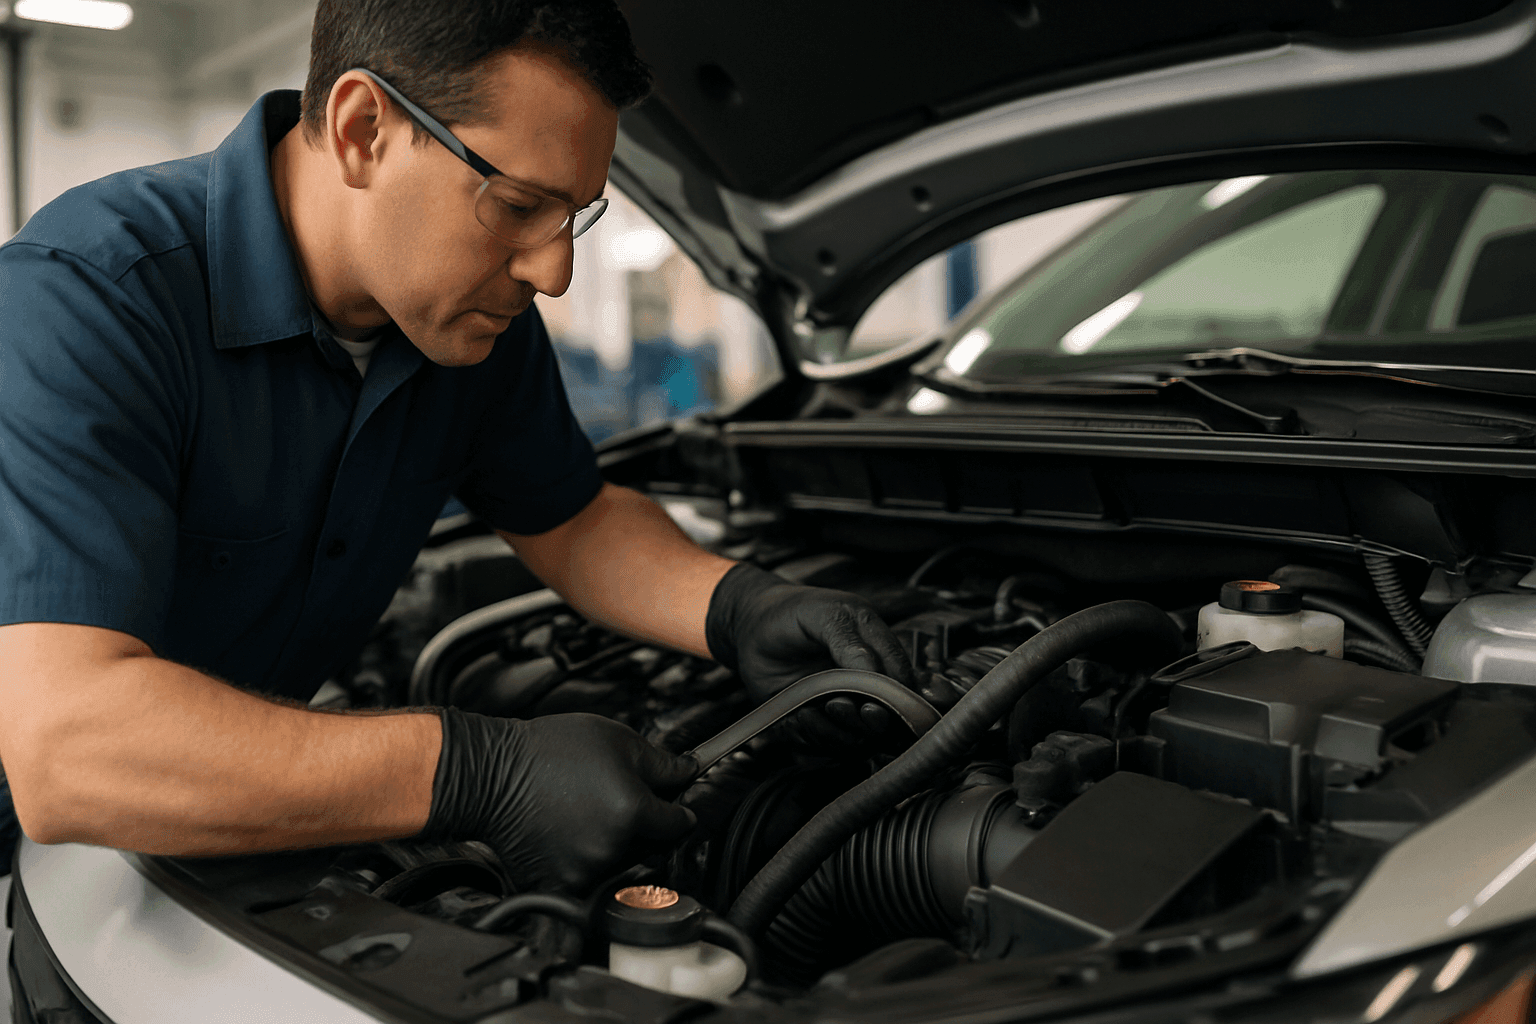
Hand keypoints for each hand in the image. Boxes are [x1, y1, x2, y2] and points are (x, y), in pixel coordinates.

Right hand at [421, 710, 696, 893]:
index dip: (678, 812)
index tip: (671, 808)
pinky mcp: (560, 885)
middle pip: (653, 847)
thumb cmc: (549, 751)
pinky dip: (584, 865)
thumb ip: (663, 763)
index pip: (680, 825)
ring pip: (622, 865)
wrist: (492, 774)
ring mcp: (586, 871)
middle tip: (617, 802)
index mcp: (633, 812)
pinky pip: (588, 882)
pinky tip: (569, 837)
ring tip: (587, 814)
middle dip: (646, 828)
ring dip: (616, 846)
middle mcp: (614, 848)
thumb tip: (691, 773)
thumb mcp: (617, 740)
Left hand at [704, 563, 917, 747]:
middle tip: (846, 707)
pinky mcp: (815, 721)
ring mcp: (839, 704)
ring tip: (817, 709)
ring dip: (839, 731)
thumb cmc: (791, 612)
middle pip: (884, 717)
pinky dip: (814, 736)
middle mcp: (863, 682)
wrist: (749, 624)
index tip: (877, 702)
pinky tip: (800, 715)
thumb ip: (851, 642)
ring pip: (856, 737)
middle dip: (869, 721)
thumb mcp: (823, 615)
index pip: (900, 679)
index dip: (897, 697)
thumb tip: (875, 673)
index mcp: (876, 649)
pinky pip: (823, 743)